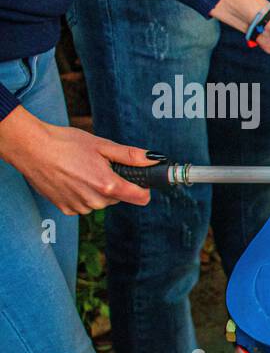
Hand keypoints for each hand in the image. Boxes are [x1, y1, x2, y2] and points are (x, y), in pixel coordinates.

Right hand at [0, 107, 151, 214]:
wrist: (31, 149)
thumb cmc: (66, 143)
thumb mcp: (102, 145)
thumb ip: (131, 156)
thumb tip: (155, 160)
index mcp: (108, 185)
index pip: (141, 198)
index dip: (143, 187)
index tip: (138, 179)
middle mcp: (95, 201)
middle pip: (119, 197)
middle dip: (115, 183)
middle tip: (98, 166)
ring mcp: (80, 207)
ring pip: (101, 201)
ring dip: (97, 189)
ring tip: (80, 170)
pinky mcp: (66, 209)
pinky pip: (84, 204)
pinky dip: (81, 193)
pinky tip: (70, 179)